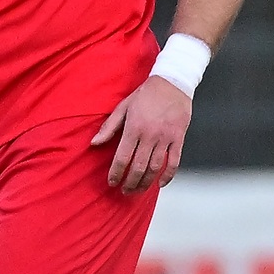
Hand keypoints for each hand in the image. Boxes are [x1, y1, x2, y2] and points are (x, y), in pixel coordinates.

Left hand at [93, 77, 191, 193]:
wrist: (172, 83)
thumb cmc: (146, 95)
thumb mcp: (123, 107)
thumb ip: (109, 127)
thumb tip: (95, 143)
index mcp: (134, 127)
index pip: (122, 158)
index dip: (116, 173)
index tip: (112, 182)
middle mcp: (150, 135)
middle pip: (138, 167)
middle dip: (130, 183)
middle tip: (125, 191)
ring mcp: (166, 138)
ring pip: (155, 168)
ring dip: (146, 183)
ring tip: (138, 190)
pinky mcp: (179, 138)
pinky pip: (174, 162)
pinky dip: (168, 176)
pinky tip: (160, 183)